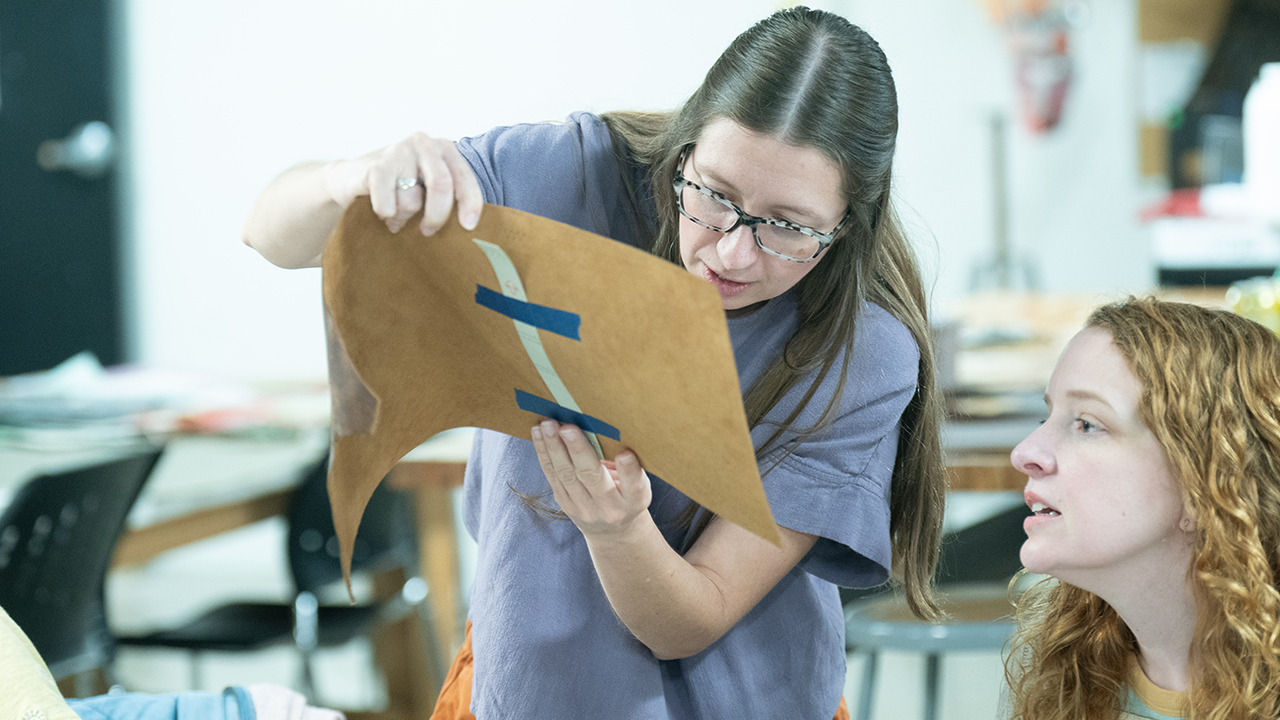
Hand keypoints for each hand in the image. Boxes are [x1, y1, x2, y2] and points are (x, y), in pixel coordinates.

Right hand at [326, 132, 482, 235]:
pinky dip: (386, 214)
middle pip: (441, 186)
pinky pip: (389, 205)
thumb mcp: (428, 188)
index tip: (468, 227)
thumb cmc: (398, 188)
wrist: (350, 178)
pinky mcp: (375, 166)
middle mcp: (423, 144)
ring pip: (412, 201)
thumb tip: (471, 228)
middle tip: (428, 231)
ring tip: (395, 214)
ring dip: (403, 217)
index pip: (464, 178)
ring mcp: (398, 152)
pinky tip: (381, 210)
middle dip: (437, 215)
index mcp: (444, 149)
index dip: (470, 203)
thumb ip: (450, 197)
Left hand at [531, 420, 652, 537]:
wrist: (611, 532)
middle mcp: (609, 507)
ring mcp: (583, 508)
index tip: (625, 454)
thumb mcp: (637, 485)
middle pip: (592, 477)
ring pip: (566, 475)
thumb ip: (628, 466)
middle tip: (568, 428)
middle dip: (578, 451)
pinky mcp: (564, 503)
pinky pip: (552, 475)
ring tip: (548, 425)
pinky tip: (538, 433)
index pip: (634, 486)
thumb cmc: (627, 495)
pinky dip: (544, 452)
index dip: (629, 471)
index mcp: (634, 500)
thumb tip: (606, 430)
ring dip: (554, 448)